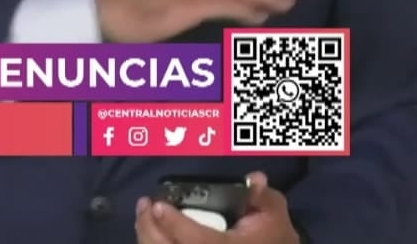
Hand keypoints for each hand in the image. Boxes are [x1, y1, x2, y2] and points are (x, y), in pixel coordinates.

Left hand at [135, 172, 299, 243]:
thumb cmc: (272, 231)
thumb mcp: (273, 210)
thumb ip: (261, 195)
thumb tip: (254, 179)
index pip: (198, 241)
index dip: (175, 225)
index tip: (158, 205)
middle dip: (151, 231)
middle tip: (144, 206)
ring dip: (147, 239)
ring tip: (143, 215)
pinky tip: (149, 231)